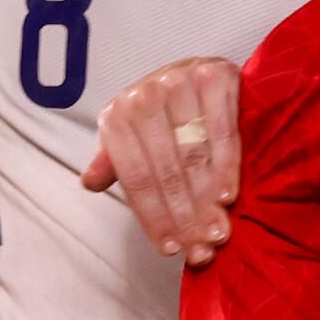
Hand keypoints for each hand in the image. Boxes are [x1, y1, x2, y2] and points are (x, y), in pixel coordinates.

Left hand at [81, 58, 240, 265]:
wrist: (197, 70)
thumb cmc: (162, 115)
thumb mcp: (131, 136)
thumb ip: (114, 162)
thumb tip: (90, 183)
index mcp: (118, 114)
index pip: (135, 176)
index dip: (152, 216)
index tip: (169, 248)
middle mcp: (145, 94)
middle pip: (165, 170)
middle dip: (184, 216)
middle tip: (200, 249)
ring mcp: (180, 81)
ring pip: (194, 154)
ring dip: (207, 200)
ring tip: (216, 232)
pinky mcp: (215, 76)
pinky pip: (223, 131)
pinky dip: (226, 167)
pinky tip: (228, 196)